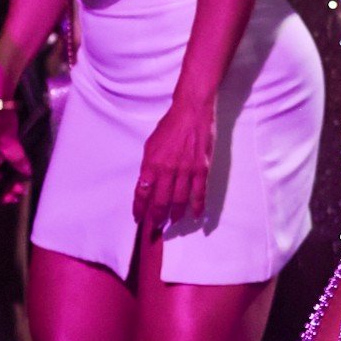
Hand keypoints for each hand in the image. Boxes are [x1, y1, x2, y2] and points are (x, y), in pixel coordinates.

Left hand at [133, 93, 215, 236]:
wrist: (191, 112)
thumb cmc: (169, 125)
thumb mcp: (151, 144)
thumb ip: (149, 165)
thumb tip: (148, 183)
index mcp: (151, 164)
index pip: (142, 193)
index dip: (140, 208)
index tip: (138, 218)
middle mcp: (167, 170)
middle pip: (160, 202)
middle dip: (156, 218)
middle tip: (154, 229)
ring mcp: (186, 171)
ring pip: (179, 201)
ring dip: (175, 215)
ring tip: (172, 224)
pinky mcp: (201, 169)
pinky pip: (199, 193)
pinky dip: (197, 206)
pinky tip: (195, 216)